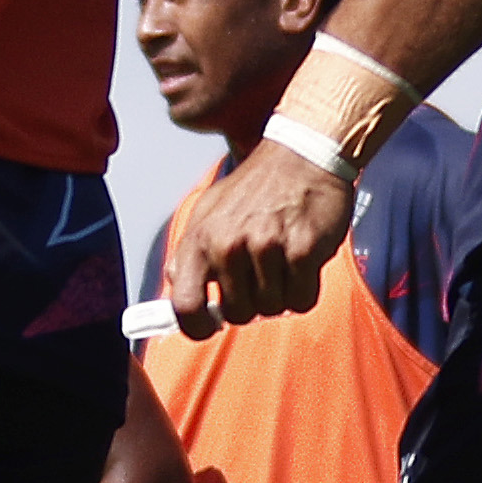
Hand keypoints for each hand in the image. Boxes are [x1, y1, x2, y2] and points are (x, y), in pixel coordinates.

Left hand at [167, 140, 357, 331]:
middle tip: (261, 275)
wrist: (303, 155)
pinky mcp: (302, 250)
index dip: (195, 327)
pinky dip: (305, 289)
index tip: (209, 326)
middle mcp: (228, 244)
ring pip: (272, 309)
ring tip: (282, 261)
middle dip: (252, 302)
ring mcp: (265, 247)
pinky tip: (303, 262)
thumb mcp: (209, 213)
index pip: (184, 305)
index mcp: (200, 238)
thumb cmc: (257, 187)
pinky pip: (302, 300)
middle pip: (238, 314)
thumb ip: (190, 255)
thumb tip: (176, 292)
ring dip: (280, 294)